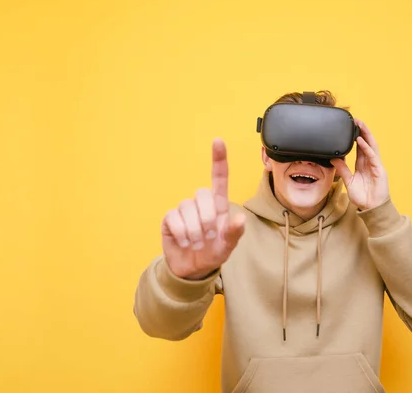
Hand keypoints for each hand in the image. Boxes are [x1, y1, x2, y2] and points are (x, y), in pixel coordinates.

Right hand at [161, 138, 245, 279]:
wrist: (192, 269)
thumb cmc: (213, 253)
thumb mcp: (228, 247)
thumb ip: (235, 233)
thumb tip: (241, 219)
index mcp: (218, 205)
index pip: (219, 178)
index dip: (218, 159)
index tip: (218, 141)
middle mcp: (201, 204)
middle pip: (202, 193)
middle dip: (207, 216)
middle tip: (209, 236)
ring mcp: (184, 210)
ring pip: (187, 207)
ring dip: (194, 229)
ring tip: (197, 243)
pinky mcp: (170, 219)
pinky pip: (174, 218)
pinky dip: (181, 233)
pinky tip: (185, 242)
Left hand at [330, 119, 389, 210]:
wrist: (371, 208)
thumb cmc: (363, 197)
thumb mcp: (349, 181)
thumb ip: (342, 170)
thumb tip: (334, 159)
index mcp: (363, 165)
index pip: (360, 148)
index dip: (356, 138)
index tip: (350, 129)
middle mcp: (370, 163)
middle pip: (367, 144)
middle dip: (362, 132)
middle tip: (355, 121)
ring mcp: (376, 166)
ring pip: (371, 146)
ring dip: (366, 135)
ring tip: (360, 125)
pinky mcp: (379, 170)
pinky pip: (372, 156)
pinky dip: (367, 148)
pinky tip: (361, 141)